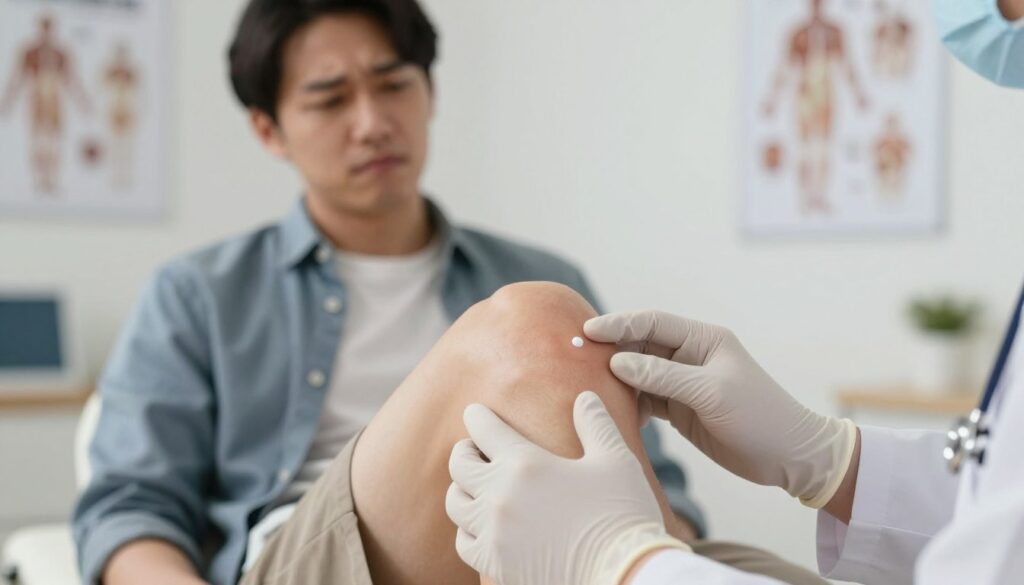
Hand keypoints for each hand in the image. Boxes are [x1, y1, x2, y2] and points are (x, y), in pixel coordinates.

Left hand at [446, 391, 689, 584]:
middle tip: (475, 448)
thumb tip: (585, 397)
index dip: (477, 416)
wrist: (624, 576)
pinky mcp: (495, 564)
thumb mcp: (615, 460)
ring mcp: (494, 532)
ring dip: (462, 488)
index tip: (476, 413)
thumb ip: (595, 424)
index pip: (483, 429)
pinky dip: (467, 529)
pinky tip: (480, 525)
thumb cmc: (623, 515)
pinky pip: (464, 542)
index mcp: (525, 463)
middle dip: (466, 450)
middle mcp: (500, 495)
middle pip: (460, 464)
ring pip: (456, 502)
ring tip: (474, 485)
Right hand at [585, 311, 857, 507]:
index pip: (652, 323)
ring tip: (585, 383)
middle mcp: (690, 356)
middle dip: (610, 350)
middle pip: (640, 346)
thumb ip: (662, 376)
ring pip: (639, 373)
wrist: (790, 456)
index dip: (619, 324)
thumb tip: (617, 363)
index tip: (588, 331)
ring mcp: (684, 383)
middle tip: (576, 357)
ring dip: (615, 378)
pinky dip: (628, 402)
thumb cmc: (759, 416)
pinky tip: (611, 410)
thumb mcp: (710, 393)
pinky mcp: (680, 409)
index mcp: (703, 339)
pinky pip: (645, 399)